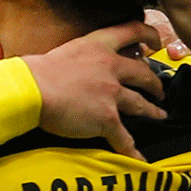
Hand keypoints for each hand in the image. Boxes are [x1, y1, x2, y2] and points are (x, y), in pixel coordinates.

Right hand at [23, 21, 166, 161]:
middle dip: (154, 83)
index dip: (149, 35)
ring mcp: (112, 93)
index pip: (132, 31)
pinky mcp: (107, 117)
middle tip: (159, 90)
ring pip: (141, 104)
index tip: (157, 41)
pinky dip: (133, 150)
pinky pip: (124, 137)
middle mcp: (110, 67)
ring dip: (152, 111)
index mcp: (98, 46)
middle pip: (143, 73)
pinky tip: (139, 158)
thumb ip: (81, 57)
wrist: (32, 89)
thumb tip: (82, 67)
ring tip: (159, 116)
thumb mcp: (65, 51)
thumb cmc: (37, 72)